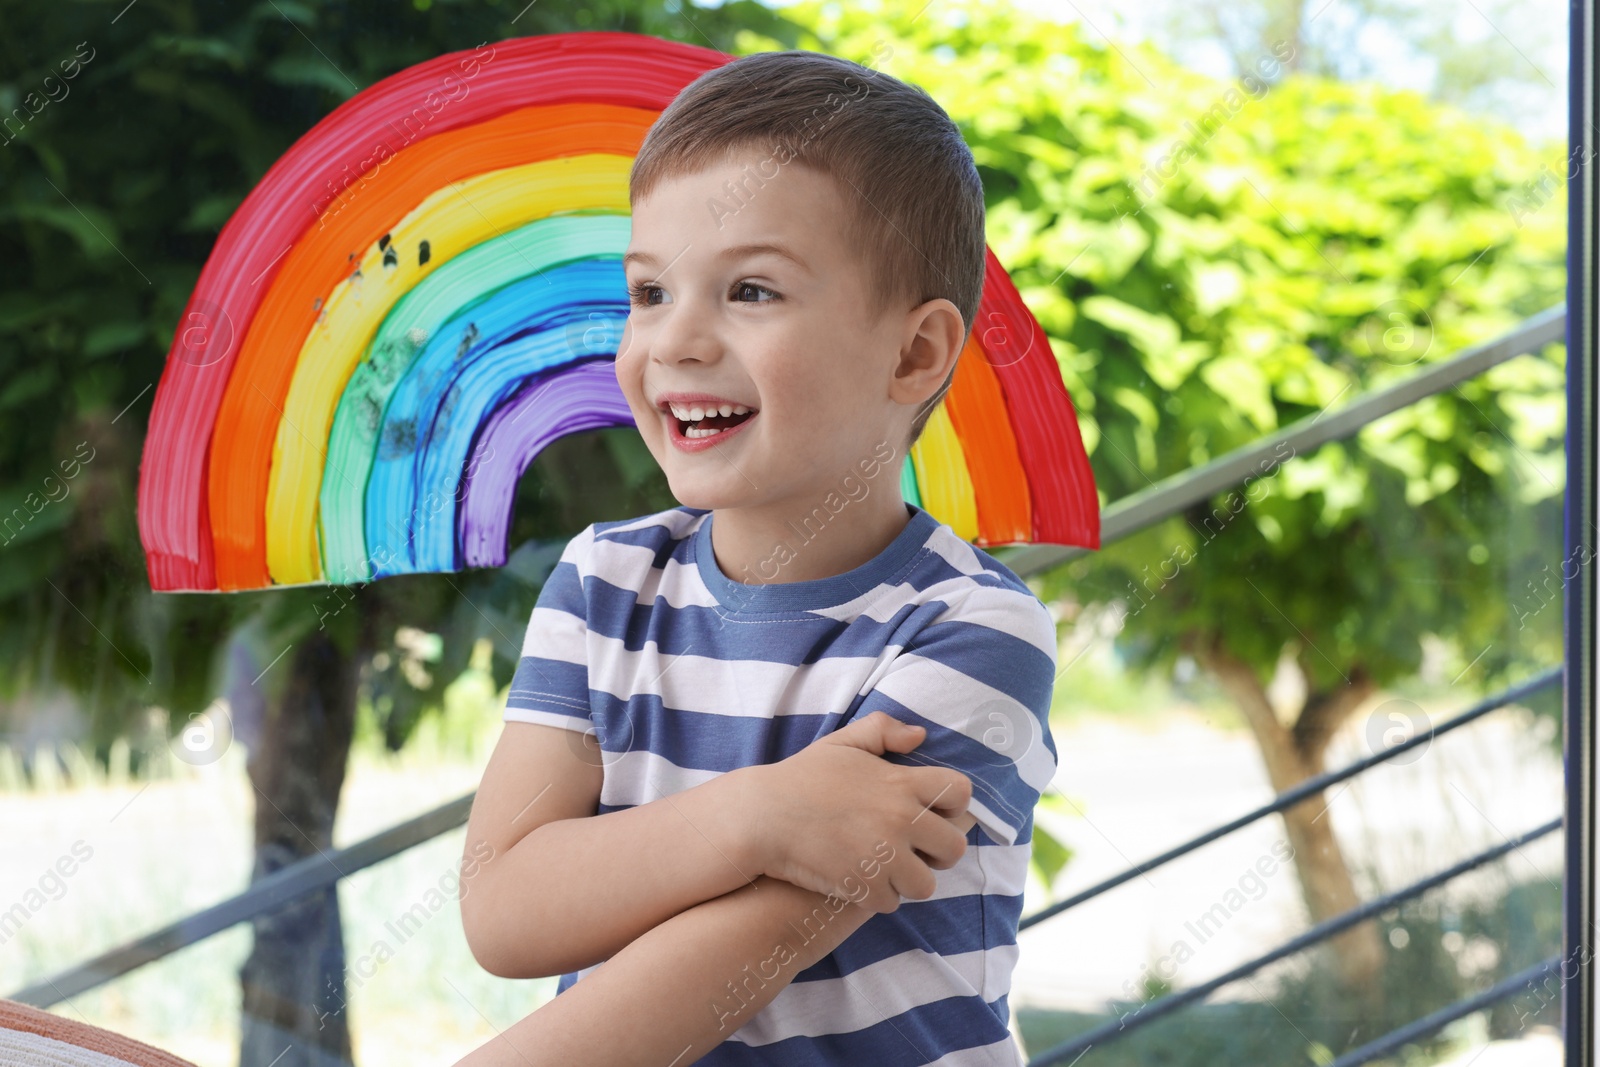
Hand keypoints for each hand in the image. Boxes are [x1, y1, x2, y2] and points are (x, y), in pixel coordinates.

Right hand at [738, 711, 973, 914]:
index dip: (954, 806)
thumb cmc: (800, 778)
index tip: (936, 813)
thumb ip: (883, 731)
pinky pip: (891, 903)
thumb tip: (919, 737)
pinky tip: (862, 883)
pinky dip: (878, 897)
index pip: (960, 794)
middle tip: (916, 852)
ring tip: (887, 871)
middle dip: (938, 853)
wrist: (762, 816)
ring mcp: (884, 856)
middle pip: (954, 848)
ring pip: (925, 884)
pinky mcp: (863, 886)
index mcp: (901, 784)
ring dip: (908, 880)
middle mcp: (900, 820)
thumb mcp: (842, 744)